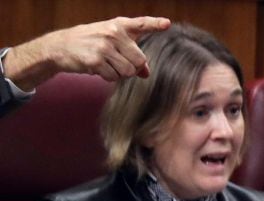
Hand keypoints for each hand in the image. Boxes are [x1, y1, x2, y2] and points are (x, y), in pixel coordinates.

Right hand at [6, 16, 170, 89]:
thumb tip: (146, 73)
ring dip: (119, 73)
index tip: (167, 24)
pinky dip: (107, 77)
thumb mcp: (111, 43)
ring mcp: (104, 46)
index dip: (155, 24)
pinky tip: (97, 67)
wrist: (60, 46)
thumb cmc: (90, 44)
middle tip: (117, 62)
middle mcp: (113, 33)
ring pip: (128, 71)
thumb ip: (131, 54)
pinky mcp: (96, 59)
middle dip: (132, 67)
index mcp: (118, 26)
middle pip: (140, 61)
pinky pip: (114, 77)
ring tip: (106, 63)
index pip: (141, 24)